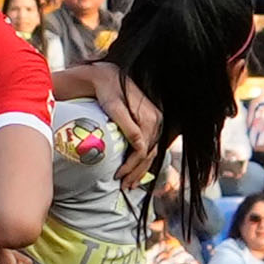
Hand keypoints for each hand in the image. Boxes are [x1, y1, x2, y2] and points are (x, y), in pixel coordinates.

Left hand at [76, 59, 162, 176]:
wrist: (106, 77)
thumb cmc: (107, 92)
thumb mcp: (115, 109)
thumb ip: (129, 128)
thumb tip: (140, 148)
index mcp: (150, 118)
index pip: (143, 150)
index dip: (131, 166)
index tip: (118, 176)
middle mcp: (157, 120)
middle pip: (149, 154)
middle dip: (136, 172)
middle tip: (124, 186)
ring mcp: (155, 121)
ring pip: (151, 152)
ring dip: (140, 170)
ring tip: (129, 183)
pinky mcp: (150, 122)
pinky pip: (149, 146)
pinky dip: (142, 160)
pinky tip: (135, 170)